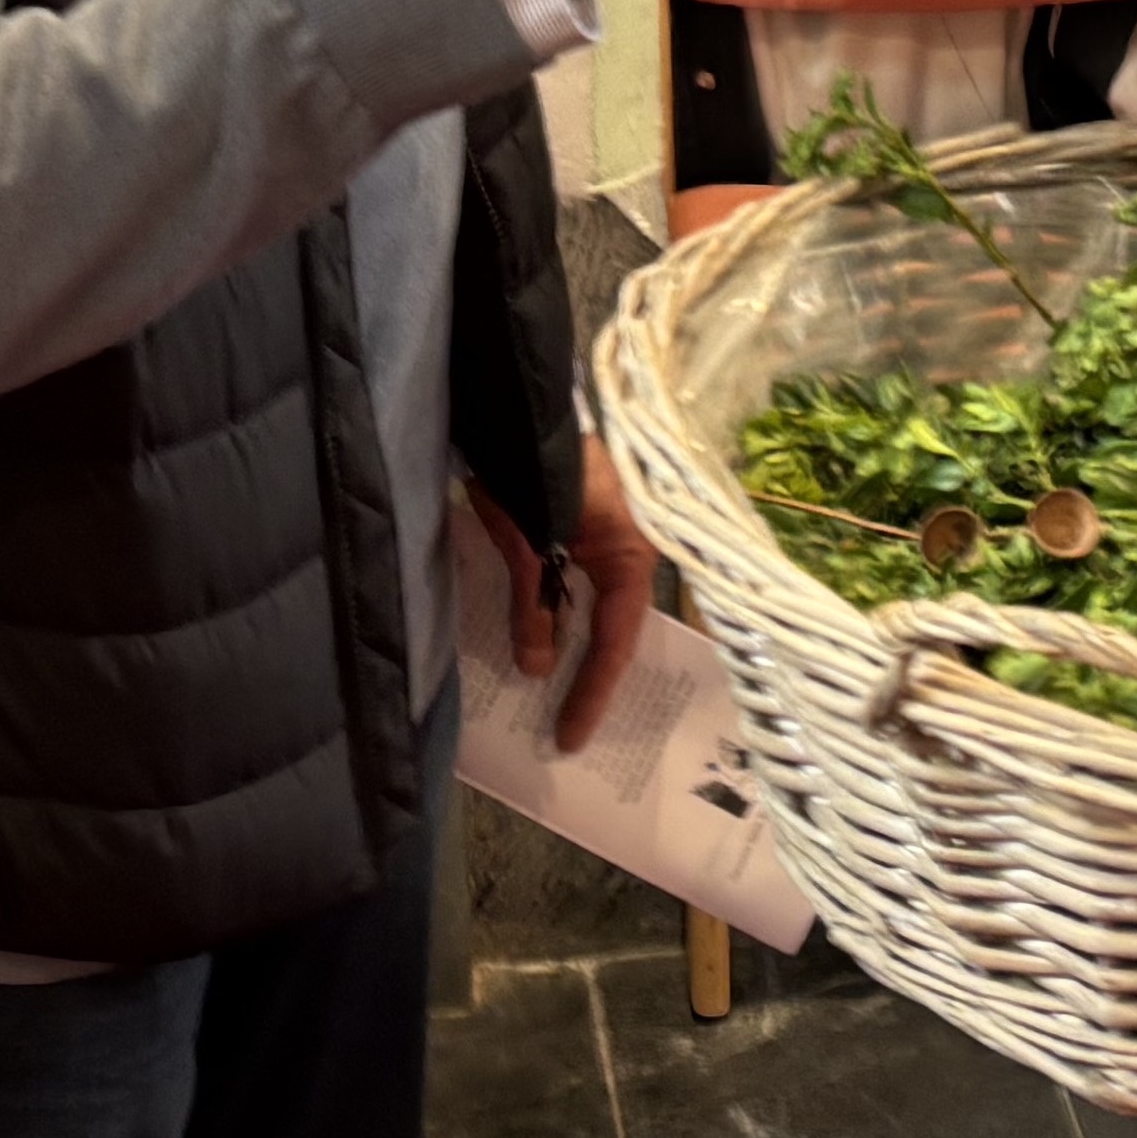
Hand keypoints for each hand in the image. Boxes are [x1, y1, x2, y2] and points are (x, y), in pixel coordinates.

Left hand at [468, 441, 662, 754]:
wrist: (506, 401)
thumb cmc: (529, 464)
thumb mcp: (528, 539)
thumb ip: (534, 603)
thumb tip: (535, 670)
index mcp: (630, 550)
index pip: (617, 637)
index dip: (593, 690)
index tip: (570, 737)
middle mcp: (621, 550)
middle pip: (610, 629)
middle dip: (588, 679)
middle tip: (565, 734)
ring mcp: (594, 541)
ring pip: (585, 611)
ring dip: (566, 650)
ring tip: (546, 702)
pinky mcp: (564, 533)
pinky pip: (563, 588)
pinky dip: (548, 619)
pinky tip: (529, 647)